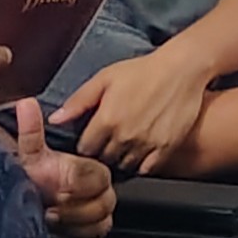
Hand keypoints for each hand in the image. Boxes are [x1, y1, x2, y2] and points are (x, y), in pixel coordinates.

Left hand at [11, 100, 114, 237]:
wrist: (21, 207)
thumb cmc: (30, 178)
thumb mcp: (28, 152)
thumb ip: (31, 130)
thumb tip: (26, 103)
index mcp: (91, 169)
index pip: (99, 178)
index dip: (77, 185)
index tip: (56, 188)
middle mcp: (100, 192)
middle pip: (104, 204)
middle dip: (73, 208)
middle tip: (49, 209)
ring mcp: (97, 214)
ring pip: (100, 223)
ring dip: (72, 225)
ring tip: (49, 220)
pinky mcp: (91, 235)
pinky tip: (57, 234)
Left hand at [56, 43, 213, 175]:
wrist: (182, 69)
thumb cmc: (143, 70)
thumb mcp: (105, 78)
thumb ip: (79, 100)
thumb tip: (55, 120)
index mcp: (106, 119)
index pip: (85, 149)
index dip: (86, 145)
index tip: (91, 139)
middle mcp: (125, 136)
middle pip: (103, 160)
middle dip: (101, 153)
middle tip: (106, 144)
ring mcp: (147, 144)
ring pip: (124, 166)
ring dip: (120, 159)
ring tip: (122, 147)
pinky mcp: (166, 147)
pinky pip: (147, 168)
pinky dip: (140, 165)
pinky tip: (139, 153)